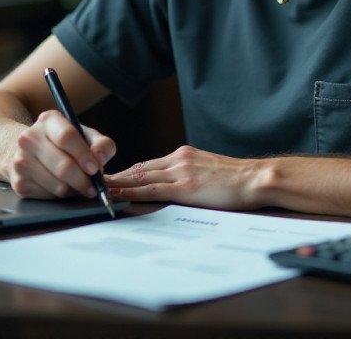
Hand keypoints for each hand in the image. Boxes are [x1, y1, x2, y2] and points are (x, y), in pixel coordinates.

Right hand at [9, 110, 115, 199]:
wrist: (29, 152)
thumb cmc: (63, 144)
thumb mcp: (84, 136)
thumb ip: (101, 144)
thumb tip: (101, 159)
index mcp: (48, 120)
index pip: (67, 136)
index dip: (83, 155)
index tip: (95, 168)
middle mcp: (29, 138)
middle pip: (63, 166)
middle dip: (83, 180)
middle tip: (93, 187)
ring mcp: (20, 161)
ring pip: (57, 185)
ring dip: (73, 190)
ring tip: (78, 185)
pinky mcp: (18, 183)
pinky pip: (48, 197)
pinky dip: (60, 195)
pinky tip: (61, 186)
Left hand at [106, 145, 259, 210]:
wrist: (255, 178)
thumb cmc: (236, 179)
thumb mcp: (208, 169)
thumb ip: (190, 172)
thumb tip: (176, 184)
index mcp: (184, 154)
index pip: (148, 164)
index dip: (128, 171)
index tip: (111, 177)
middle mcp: (178, 159)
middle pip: (140, 168)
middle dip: (117, 176)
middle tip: (95, 182)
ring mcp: (181, 171)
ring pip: (141, 176)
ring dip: (118, 183)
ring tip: (99, 189)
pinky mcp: (185, 186)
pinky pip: (152, 189)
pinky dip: (132, 192)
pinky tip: (119, 196)